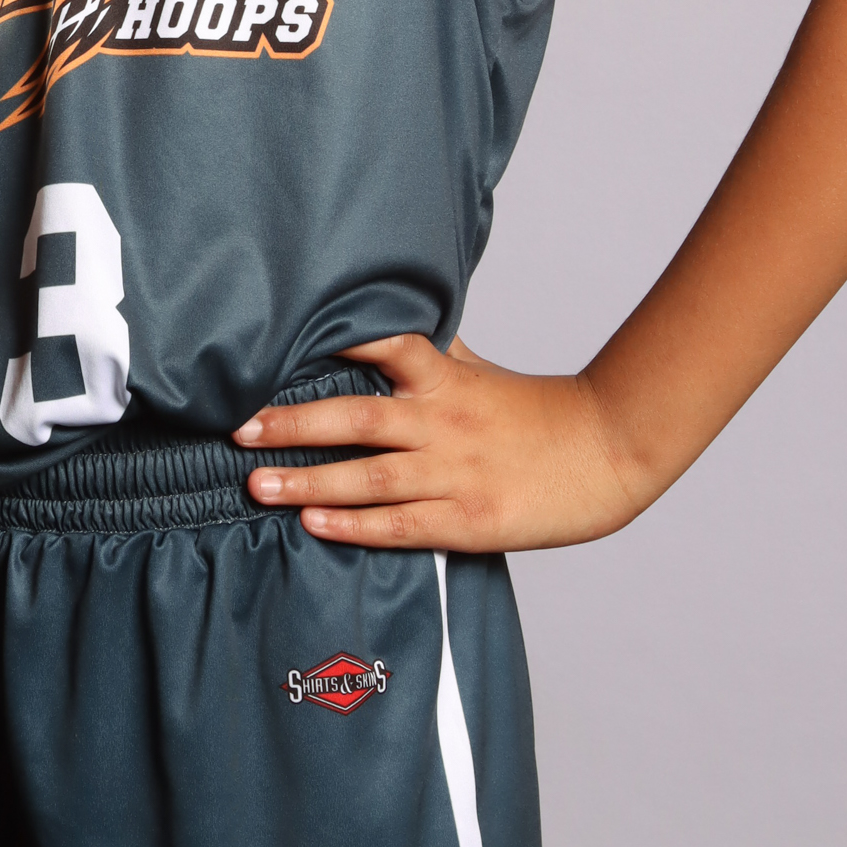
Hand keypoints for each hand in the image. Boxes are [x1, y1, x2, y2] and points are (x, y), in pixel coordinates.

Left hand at [235, 334, 641, 552]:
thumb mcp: (482, 371)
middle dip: (293, 423)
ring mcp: (456, 475)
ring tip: (255, 484)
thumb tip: (390, 321)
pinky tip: (313, 522)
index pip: (389, 346)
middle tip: (238, 428)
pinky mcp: (470, 522)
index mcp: (447, 380)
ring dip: (307, 480)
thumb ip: (434, 352)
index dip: (337, 343)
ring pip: (369, 478)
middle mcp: (444, 423)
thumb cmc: (538, 411)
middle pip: (357, 417)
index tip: (277, 348)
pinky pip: (402, 525)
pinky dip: (354, 525)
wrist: (608, 452)